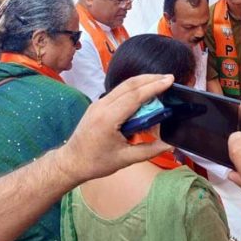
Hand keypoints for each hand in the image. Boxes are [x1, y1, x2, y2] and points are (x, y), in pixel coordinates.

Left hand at [54, 74, 174, 183]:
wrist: (70, 162)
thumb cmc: (95, 163)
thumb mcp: (125, 159)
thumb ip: (149, 150)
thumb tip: (169, 145)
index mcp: (108, 118)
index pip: (135, 96)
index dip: (154, 87)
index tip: (169, 80)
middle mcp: (102, 106)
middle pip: (129, 85)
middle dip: (150, 79)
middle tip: (169, 78)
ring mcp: (98, 104)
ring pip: (123, 86)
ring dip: (142, 82)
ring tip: (160, 82)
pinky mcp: (98, 105)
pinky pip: (118, 92)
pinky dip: (133, 88)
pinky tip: (143, 92)